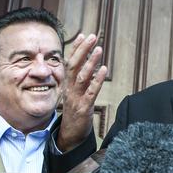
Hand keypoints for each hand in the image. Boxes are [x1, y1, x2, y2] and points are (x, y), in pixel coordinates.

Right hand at [57, 34, 107, 151]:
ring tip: (99, 49)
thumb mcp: (75, 95)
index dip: (76, 49)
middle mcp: (69, 90)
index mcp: (67, 85)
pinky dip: (97, 80)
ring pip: (81, 77)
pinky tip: (104, 70)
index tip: (82, 35)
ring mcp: (76, 98)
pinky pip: (91, 92)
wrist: (70, 137)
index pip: (70, 63)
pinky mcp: (84, 108)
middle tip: (92, 36)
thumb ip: (80, 81)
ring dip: (90, 62)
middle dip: (83, 50)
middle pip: (74, 66)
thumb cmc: (75, 114)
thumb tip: (89, 66)